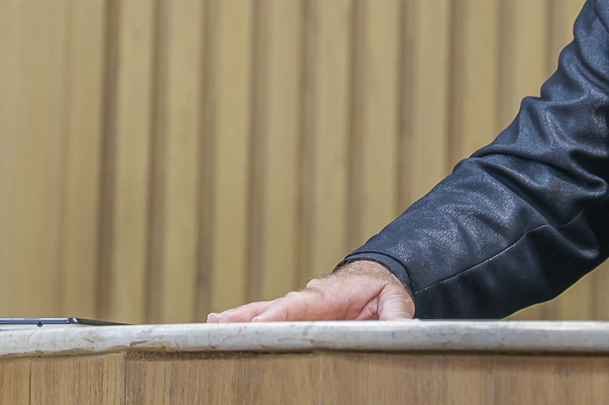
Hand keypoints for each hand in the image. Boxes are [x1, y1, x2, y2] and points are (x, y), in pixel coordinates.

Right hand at [206, 260, 414, 322]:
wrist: (376, 278)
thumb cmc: (384, 291)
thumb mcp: (396, 302)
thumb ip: (395, 316)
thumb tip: (398, 330)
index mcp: (330, 294)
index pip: (302, 304)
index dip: (280, 314)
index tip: (260, 324)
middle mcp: (308, 298)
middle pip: (273, 308)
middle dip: (248, 317)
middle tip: (220, 326)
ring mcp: (298, 306)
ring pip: (263, 311)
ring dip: (238, 319)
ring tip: (210, 326)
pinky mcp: (293, 316)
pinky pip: (265, 317)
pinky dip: (243, 322)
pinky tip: (219, 327)